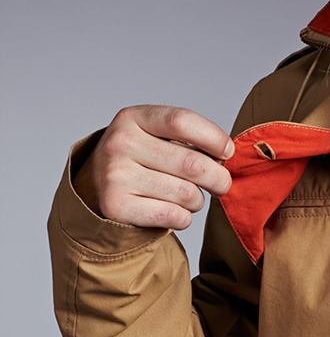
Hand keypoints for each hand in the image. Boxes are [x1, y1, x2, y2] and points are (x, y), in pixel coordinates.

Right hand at [71, 104, 235, 229]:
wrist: (96, 189)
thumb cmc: (141, 159)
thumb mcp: (156, 136)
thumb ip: (189, 139)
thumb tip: (224, 157)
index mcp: (133, 118)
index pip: (182, 121)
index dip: (213, 138)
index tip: (227, 152)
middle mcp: (120, 143)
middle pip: (192, 164)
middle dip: (218, 178)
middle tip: (221, 184)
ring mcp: (115, 176)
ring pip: (187, 194)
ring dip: (198, 200)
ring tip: (190, 197)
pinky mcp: (116, 207)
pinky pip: (173, 216)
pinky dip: (184, 218)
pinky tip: (175, 212)